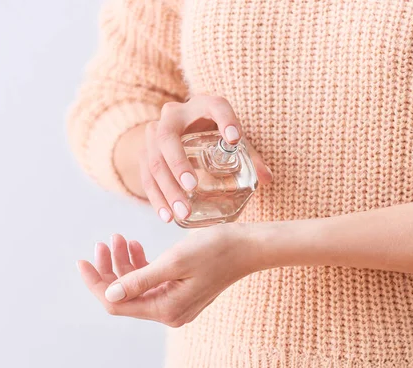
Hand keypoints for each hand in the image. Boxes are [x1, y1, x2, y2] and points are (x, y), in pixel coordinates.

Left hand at [77, 225, 258, 326]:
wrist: (248, 247)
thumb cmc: (216, 250)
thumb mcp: (174, 262)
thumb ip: (139, 279)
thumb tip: (107, 293)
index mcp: (166, 308)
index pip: (116, 303)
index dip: (95, 282)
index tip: (81, 260)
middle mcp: (169, 312)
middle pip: (125, 294)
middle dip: (110, 268)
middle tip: (106, 240)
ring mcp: (176, 302)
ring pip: (137, 286)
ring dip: (125, 262)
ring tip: (120, 238)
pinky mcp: (181, 291)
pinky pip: (152, 281)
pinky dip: (141, 264)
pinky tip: (136, 246)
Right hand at [137, 95, 272, 222]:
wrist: (180, 128)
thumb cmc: (214, 132)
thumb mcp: (232, 139)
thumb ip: (249, 156)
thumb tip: (266, 178)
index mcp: (203, 105)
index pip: (215, 107)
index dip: (225, 120)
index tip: (235, 139)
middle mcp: (174, 115)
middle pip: (168, 138)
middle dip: (179, 164)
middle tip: (192, 186)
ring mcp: (154, 133)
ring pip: (154, 161)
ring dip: (167, 189)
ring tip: (182, 212)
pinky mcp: (145, 153)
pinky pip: (146, 176)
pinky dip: (156, 198)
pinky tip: (167, 216)